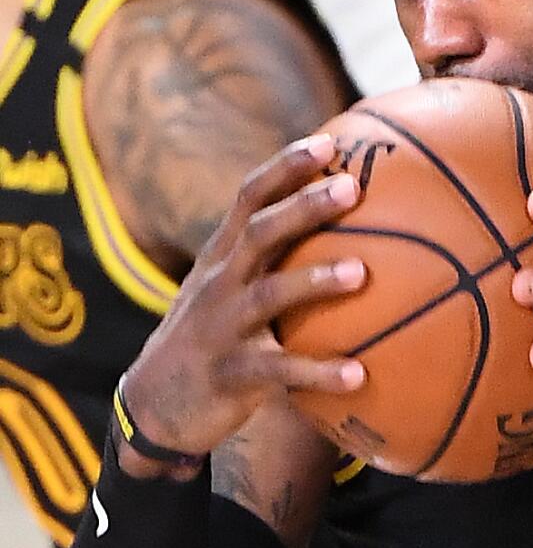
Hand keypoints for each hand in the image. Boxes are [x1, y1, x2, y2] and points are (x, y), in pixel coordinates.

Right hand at [118, 136, 366, 470]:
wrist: (155, 406)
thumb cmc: (214, 332)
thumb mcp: (231, 285)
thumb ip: (275, 253)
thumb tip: (351, 217)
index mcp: (223, 256)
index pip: (250, 198)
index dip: (286, 167)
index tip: (330, 141)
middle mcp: (219, 283)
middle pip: (259, 234)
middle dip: (303, 208)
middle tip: (352, 188)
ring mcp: (221, 328)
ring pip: (267, 296)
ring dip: (314, 281)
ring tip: (362, 273)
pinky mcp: (228, 375)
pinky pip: (278, 372)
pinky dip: (318, 373)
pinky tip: (360, 375)